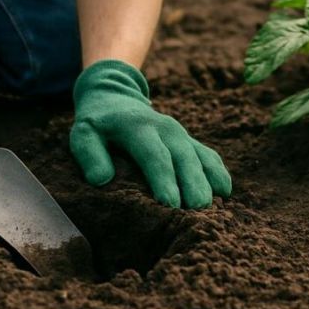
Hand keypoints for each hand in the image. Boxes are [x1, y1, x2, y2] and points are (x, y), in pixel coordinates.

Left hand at [69, 60, 230, 208]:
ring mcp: (180, 134)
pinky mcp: (189, 141)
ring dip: (210, 180)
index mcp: (138, 127)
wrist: (115, 96)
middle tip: (199, 211)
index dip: (163, 179)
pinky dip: (218, 172)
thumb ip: (89, 154)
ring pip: (200, 156)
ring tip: (217, 207)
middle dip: (193, 183)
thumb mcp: (83, 134)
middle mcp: (164, 128)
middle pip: (184, 157)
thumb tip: (102, 179)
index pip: (154, 155)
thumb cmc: (97, 124)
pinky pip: (208, 155)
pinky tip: (225, 193)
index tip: (169, 205)